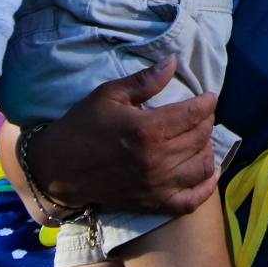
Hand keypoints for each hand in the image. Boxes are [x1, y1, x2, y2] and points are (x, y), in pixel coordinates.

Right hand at [20, 58, 219, 216]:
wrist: (58, 168)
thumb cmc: (83, 126)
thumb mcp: (109, 95)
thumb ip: (144, 80)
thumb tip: (173, 62)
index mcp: (147, 130)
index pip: (194, 114)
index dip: (207, 102)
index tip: (209, 97)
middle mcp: (156, 159)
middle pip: (200, 137)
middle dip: (207, 122)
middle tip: (202, 115)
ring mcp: (156, 185)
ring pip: (202, 166)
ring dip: (207, 149)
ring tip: (200, 139)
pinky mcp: (152, 204)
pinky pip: (191, 201)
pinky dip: (206, 188)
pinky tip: (209, 173)